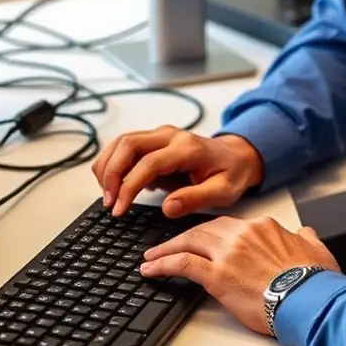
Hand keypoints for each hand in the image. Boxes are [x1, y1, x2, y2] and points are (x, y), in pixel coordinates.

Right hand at [92, 126, 264, 216]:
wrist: (237, 155)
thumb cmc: (231, 173)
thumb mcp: (223, 191)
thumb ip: (196, 198)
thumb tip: (168, 208)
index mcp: (188, 148)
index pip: (148, 163)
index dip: (129, 186)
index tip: (119, 210)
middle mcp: (171, 136)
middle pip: (128, 143)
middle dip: (111, 173)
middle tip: (108, 203)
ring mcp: (161, 135)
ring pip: (122, 141)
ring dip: (108, 166)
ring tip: (107, 195)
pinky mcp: (154, 140)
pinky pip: (125, 145)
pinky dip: (113, 162)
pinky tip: (115, 184)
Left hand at [140, 215, 340, 334]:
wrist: (309, 297)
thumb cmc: (314, 280)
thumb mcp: (317, 251)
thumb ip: (307, 239)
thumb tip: (307, 234)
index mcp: (264, 227)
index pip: (231, 225)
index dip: (214, 233)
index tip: (205, 240)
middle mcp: (244, 234)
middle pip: (206, 229)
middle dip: (185, 236)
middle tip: (169, 244)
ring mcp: (229, 253)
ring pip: (189, 241)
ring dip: (167, 248)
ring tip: (153, 256)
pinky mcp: (217, 275)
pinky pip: (183, 264)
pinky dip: (163, 264)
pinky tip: (151, 269)